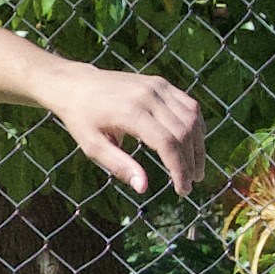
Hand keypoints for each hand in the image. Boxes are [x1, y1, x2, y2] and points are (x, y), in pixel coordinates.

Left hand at [57, 65, 207, 198]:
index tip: (183, 190)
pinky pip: (189, 105)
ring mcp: (157, 86)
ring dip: (198, 145)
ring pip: (191, 118)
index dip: (179, 169)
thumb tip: (143, 188)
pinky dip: (196, 126)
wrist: (76, 84)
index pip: (167, 143)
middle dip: (191, 162)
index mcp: (131, 112)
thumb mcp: (93, 146)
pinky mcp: (161, 83)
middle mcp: (149, 96)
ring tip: (195, 169)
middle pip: (183, 132)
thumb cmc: (82, 119)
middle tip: (190, 184)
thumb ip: (119, 166)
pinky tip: (194, 144)